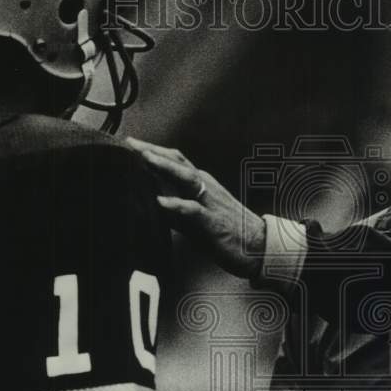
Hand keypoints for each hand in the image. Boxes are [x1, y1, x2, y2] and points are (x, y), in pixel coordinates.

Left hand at [126, 138, 266, 278]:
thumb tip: (153, 209)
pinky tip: (160, 202)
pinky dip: (176, 204)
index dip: (153, 151)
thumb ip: (177, 212)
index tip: (130, 144)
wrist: (261, 248)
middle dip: (153, 151)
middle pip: (178, 162)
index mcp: (202, 185)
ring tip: (144, 158)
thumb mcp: (198, 220)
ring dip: (164, 166)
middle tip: (129, 143)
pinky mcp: (213, 221)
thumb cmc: (230, 234)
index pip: (175, 162)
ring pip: (186, 178)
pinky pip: (193, 209)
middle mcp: (206, 187)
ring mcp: (211, 202)